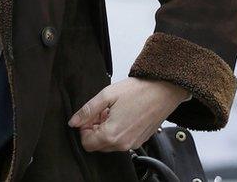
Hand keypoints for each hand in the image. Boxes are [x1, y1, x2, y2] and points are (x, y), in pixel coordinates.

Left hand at [68, 77, 189, 151]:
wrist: (163, 91)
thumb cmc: (137, 91)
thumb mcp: (106, 96)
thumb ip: (87, 111)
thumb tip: (73, 122)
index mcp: (112, 134)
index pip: (87, 143)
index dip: (84, 129)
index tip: (90, 116)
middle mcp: (123, 144)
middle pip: (98, 145)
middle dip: (94, 130)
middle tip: (101, 112)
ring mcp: (133, 144)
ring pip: (109, 144)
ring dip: (105, 130)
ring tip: (112, 112)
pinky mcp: (140, 140)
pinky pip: (122, 141)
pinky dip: (117, 131)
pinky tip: (122, 115)